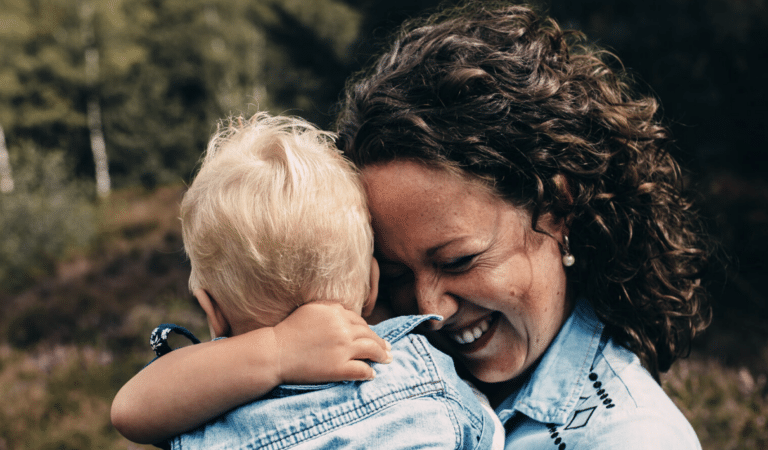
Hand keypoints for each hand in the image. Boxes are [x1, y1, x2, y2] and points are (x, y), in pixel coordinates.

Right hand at [273, 302, 392, 383]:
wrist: (275, 352)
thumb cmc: (288, 331)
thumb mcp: (309, 310)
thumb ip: (329, 307)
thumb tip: (346, 311)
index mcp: (335, 312)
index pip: (359, 320)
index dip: (368, 329)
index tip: (373, 335)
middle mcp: (342, 328)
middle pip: (369, 334)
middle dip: (381, 342)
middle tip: (388, 348)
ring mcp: (343, 348)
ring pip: (371, 350)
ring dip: (382, 355)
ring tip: (388, 359)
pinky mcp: (339, 368)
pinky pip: (362, 370)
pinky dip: (369, 372)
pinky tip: (373, 374)